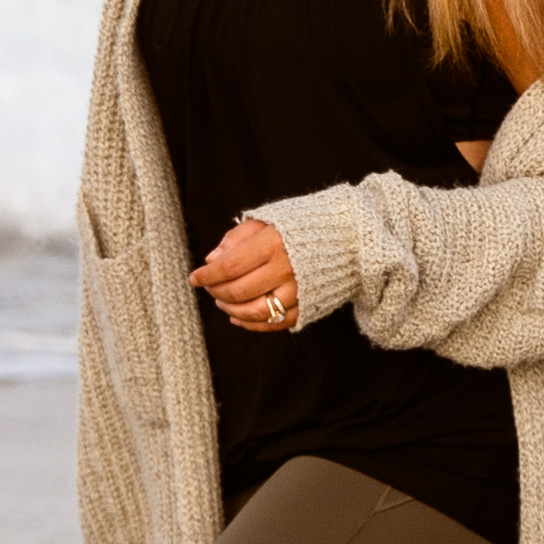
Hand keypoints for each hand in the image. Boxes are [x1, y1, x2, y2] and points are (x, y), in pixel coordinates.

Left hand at [192, 218, 300, 332]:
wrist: (348, 238)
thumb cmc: (303, 225)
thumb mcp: (268, 219)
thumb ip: (237, 237)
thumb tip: (212, 259)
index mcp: (273, 244)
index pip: (228, 266)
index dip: (207, 275)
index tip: (194, 277)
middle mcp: (285, 270)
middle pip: (238, 291)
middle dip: (217, 292)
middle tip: (209, 287)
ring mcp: (298, 292)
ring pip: (254, 311)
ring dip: (231, 310)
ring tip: (222, 302)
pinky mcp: (307, 307)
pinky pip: (273, 323)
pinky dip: (251, 324)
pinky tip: (237, 318)